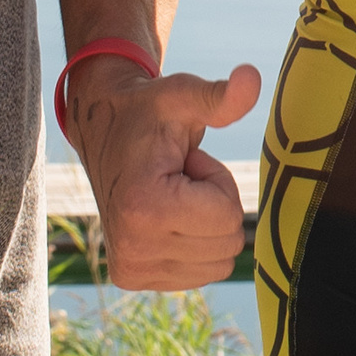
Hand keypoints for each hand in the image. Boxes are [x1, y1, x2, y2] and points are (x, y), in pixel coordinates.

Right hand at [67, 56, 261, 290]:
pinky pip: (200, 275)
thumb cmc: (149, 111)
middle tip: (180, 177)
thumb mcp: (184, 97)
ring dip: (206, 225)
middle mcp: (132, 249)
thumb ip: (221, 97)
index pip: (228, 217)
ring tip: (173, 193)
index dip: (217, 181)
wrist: (103, 131)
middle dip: (214, 205)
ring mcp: (130, 269)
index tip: (185, 162)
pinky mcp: (132, 278)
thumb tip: (252, 77)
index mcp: (144, 208)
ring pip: (218, 264)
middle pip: (227, 244)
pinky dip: (194, 244)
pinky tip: (165, 214)